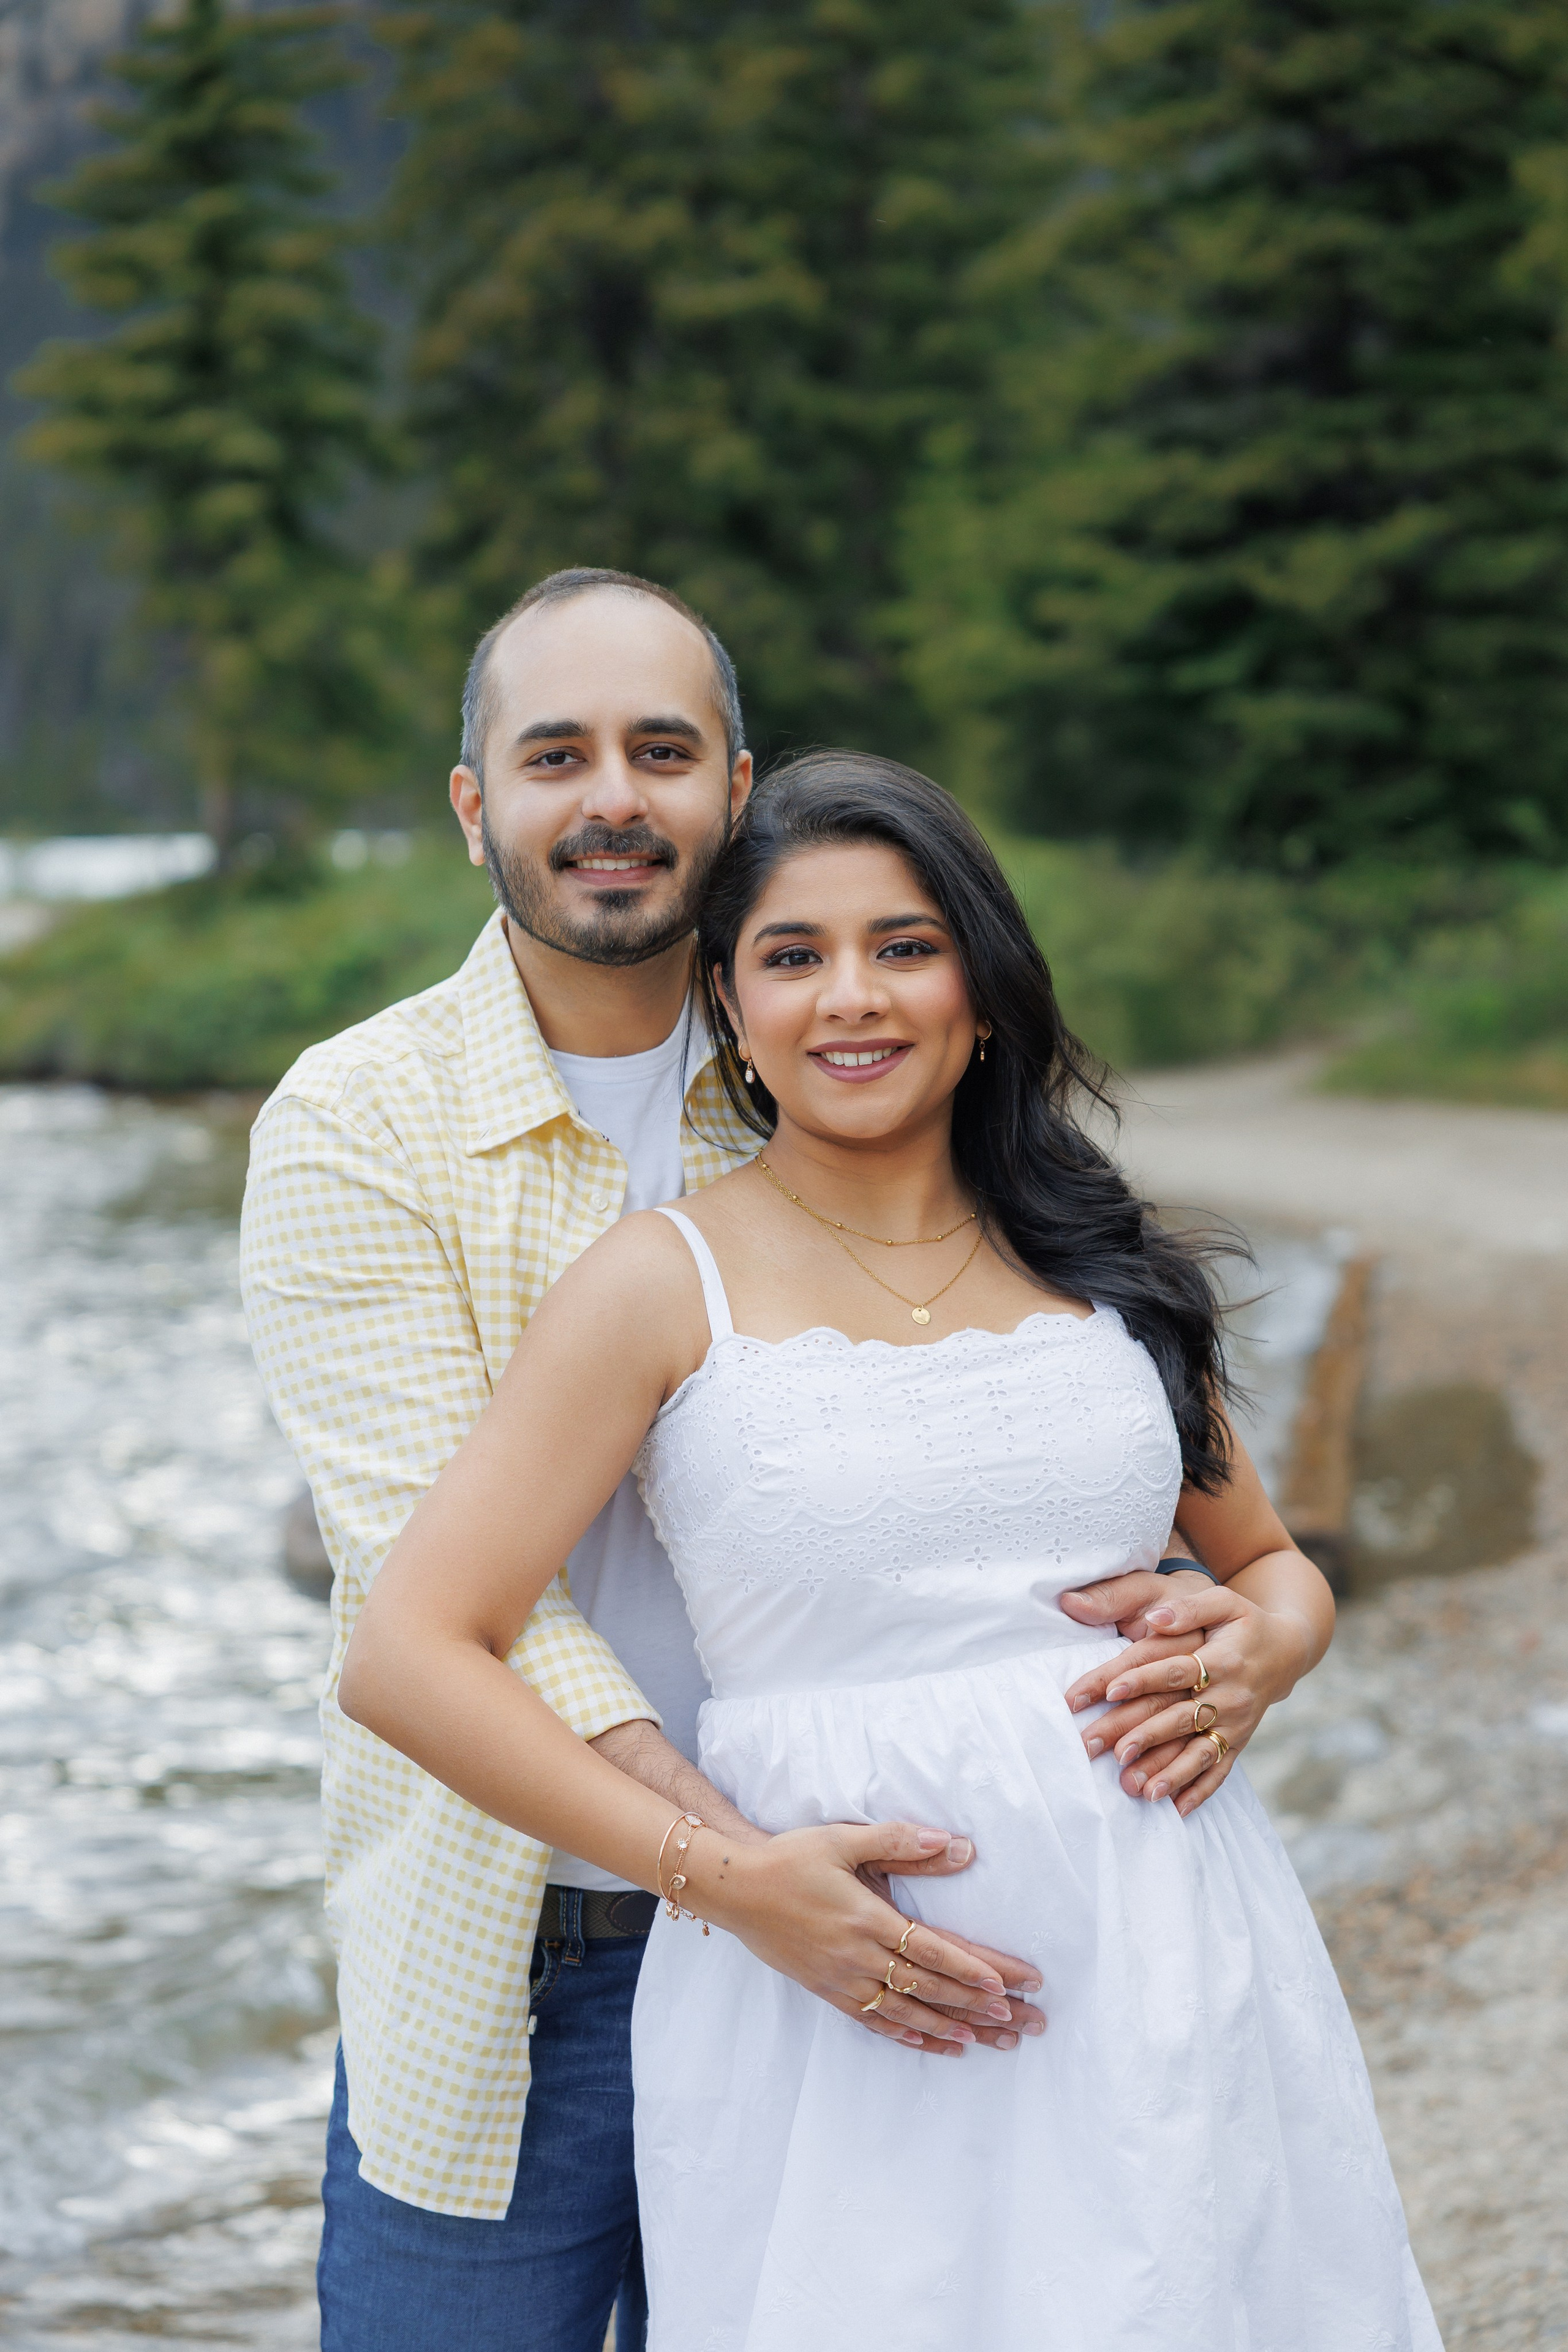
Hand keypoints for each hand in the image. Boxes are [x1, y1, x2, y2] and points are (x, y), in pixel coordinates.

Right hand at [683, 1819, 1046, 2056]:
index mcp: (868, 1918)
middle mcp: (860, 1957)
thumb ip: (900, 1842)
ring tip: (997, 2041)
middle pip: (932, 1989)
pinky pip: (878, 2024)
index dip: (975, 1969)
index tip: (1013, 1984)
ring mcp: (843, 1980)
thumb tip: (958, 1845)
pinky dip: (914, 2038)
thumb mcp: (844, 1839)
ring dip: (956, 2029)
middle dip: (983, 2007)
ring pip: (910, 2014)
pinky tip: (942, 2047)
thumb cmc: (791, 1858)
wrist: (734, 1891)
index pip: (935, 1949)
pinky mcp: (829, 1992)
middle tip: (1027, 2022)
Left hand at [1059, 1570, 1314, 1818]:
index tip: (1109, 1690)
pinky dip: (1200, 1791)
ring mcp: (1236, 1724)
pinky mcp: (1239, 1742)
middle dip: (1141, 1736)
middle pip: (1179, 1718)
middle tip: (1104, 1751)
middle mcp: (1230, 1696)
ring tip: (1139, 1790)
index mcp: (1221, 1659)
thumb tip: (1153, 1618)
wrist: (1286, 1652)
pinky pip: (1220, 1770)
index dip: (1142, 1679)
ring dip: (1169, 1773)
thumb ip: (1188, 1608)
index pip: (1175, 1671)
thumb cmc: (1244, 1623)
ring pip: (1199, 1752)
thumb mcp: (1223, 1603)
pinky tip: (1177, 1809)